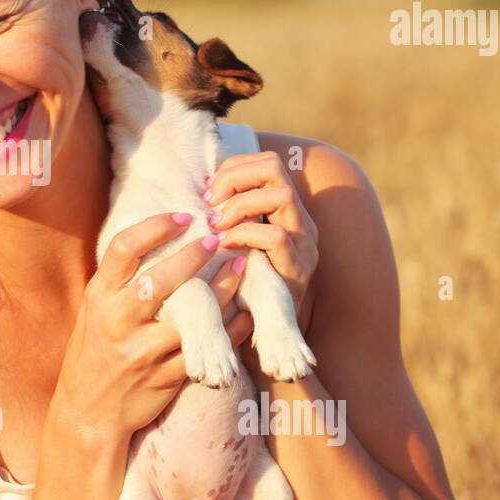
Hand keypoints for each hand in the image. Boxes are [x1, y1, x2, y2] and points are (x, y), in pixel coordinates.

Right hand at [52, 212, 252, 448]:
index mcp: (100, 297)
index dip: (155, 227)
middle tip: (217, 237)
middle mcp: (119, 321)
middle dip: (192, 256)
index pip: (124, 249)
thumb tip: (156, 234)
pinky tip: (246, 312)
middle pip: (158, 281)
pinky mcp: (165, 377)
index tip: (183, 215)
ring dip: (222, 290)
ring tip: (243, 266)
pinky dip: (230, 330)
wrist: (88, 411)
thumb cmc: (95, 349)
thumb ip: (121, 278)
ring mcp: (143, 352)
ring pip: (190, 318)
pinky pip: (205, 349)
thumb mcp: (96, 309)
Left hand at [202, 151, 319, 334]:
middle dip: (235, 178)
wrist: (266, 336)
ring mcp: (304, 244)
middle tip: (211, 204)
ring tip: (217, 226)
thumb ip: (226, 217)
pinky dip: (246, 234)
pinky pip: (276, 237)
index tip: (208, 191)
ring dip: (239, 206)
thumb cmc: (241, 286)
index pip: (266, 163)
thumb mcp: (234, 244)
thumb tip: (195, 191)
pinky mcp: (299, 270)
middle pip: (274, 168)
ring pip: (281, 195)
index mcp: (285, 211)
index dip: (233, 169)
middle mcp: (300, 221)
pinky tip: (226, 246)